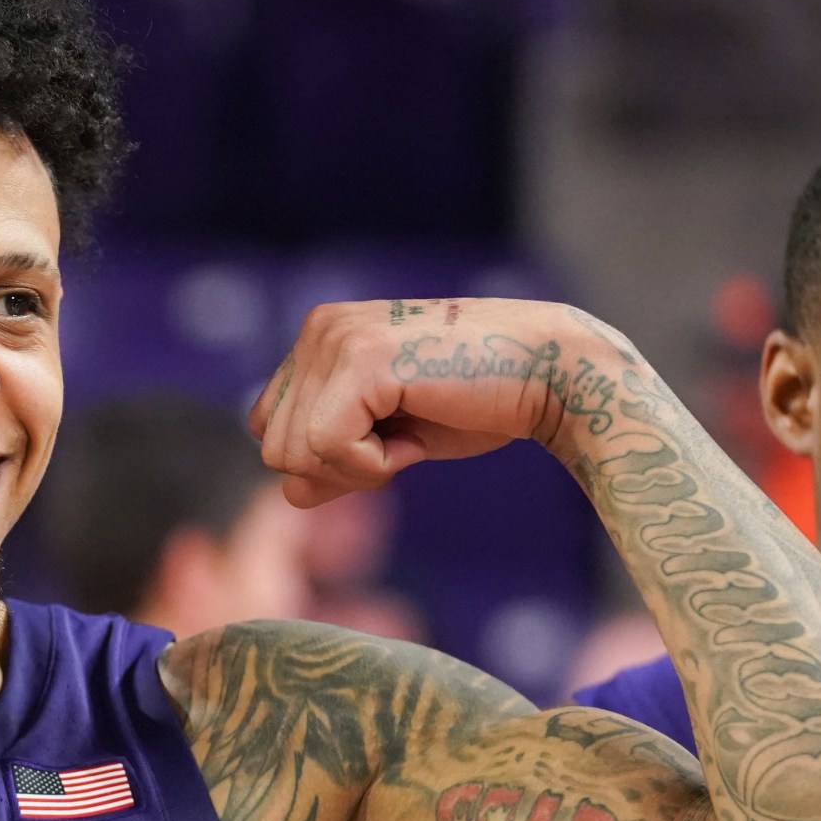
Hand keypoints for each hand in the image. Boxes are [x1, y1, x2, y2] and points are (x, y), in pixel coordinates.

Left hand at [247, 299, 636, 506]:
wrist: (550, 377)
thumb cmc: (478, 404)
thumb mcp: (390, 438)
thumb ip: (334, 460)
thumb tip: (289, 493)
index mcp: (319, 337)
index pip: (270, 429)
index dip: (327, 457)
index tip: (389, 435)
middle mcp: (320, 328)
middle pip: (275, 449)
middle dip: (342, 466)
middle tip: (406, 435)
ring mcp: (337, 339)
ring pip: (293, 454)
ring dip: (360, 466)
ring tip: (413, 428)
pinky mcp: (360, 361)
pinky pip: (326, 449)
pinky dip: (373, 466)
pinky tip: (416, 436)